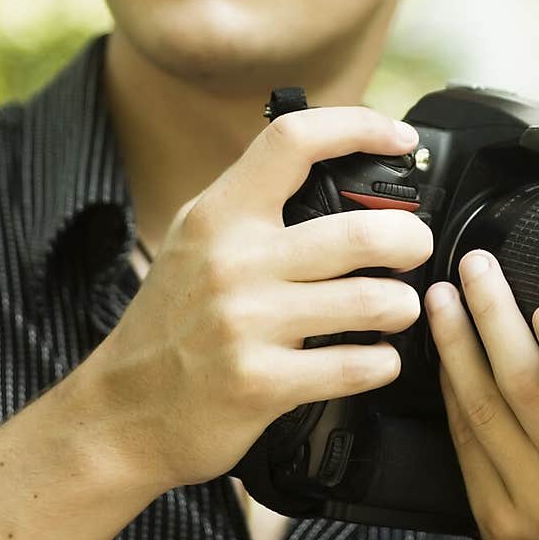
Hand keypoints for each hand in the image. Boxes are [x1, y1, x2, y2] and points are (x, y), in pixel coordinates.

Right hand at [89, 107, 431, 491]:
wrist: (123, 411)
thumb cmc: (172, 320)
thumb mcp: (197, 238)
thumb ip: (255, 202)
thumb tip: (336, 161)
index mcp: (221, 214)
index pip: (294, 140)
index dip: (359, 127)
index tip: (401, 138)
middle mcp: (234, 262)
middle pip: (360, 232)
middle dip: (410, 239)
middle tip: (415, 247)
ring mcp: (247, 324)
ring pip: (370, 302)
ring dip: (402, 305)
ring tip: (398, 307)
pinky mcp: (261, 384)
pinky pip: (354, 366)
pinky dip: (381, 363)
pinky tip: (377, 357)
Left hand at [424, 250, 538, 539]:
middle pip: (526, 393)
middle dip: (495, 320)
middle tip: (477, 268)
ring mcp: (532, 504)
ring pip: (484, 411)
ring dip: (457, 346)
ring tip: (443, 297)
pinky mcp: (492, 516)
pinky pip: (465, 441)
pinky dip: (451, 388)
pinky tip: (443, 349)